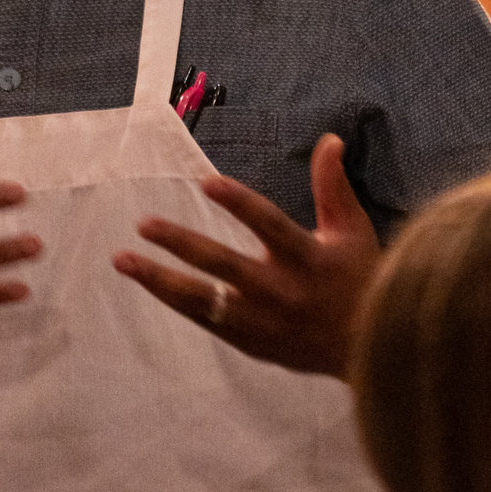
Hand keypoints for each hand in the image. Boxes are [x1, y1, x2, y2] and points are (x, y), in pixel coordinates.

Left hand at [113, 133, 379, 375]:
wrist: (367, 352)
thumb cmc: (361, 280)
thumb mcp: (352, 231)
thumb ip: (333, 186)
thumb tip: (328, 140)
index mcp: (308, 258)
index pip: (269, 224)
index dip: (238, 203)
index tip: (206, 182)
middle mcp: (281, 290)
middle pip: (222, 264)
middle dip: (180, 243)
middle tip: (144, 224)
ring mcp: (260, 320)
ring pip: (201, 300)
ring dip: (158, 279)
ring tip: (122, 260)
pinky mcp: (248, 341)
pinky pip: (204, 319)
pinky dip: (174, 301)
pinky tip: (148, 282)